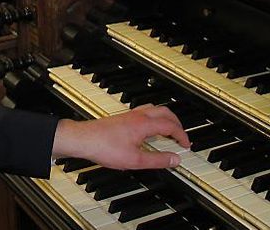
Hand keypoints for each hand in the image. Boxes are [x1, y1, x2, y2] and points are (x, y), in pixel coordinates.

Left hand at [51, 104, 189, 169]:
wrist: (83, 139)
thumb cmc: (104, 147)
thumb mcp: (135, 160)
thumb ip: (157, 160)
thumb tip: (175, 160)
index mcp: (144, 124)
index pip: (170, 126)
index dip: (181, 135)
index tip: (186, 145)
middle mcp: (138, 116)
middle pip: (165, 112)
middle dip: (177, 123)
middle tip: (182, 136)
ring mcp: (130, 115)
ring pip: (154, 109)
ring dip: (166, 118)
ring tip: (169, 130)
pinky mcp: (122, 118)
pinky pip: (145, 112)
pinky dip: (154, 117)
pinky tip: (149, 128)